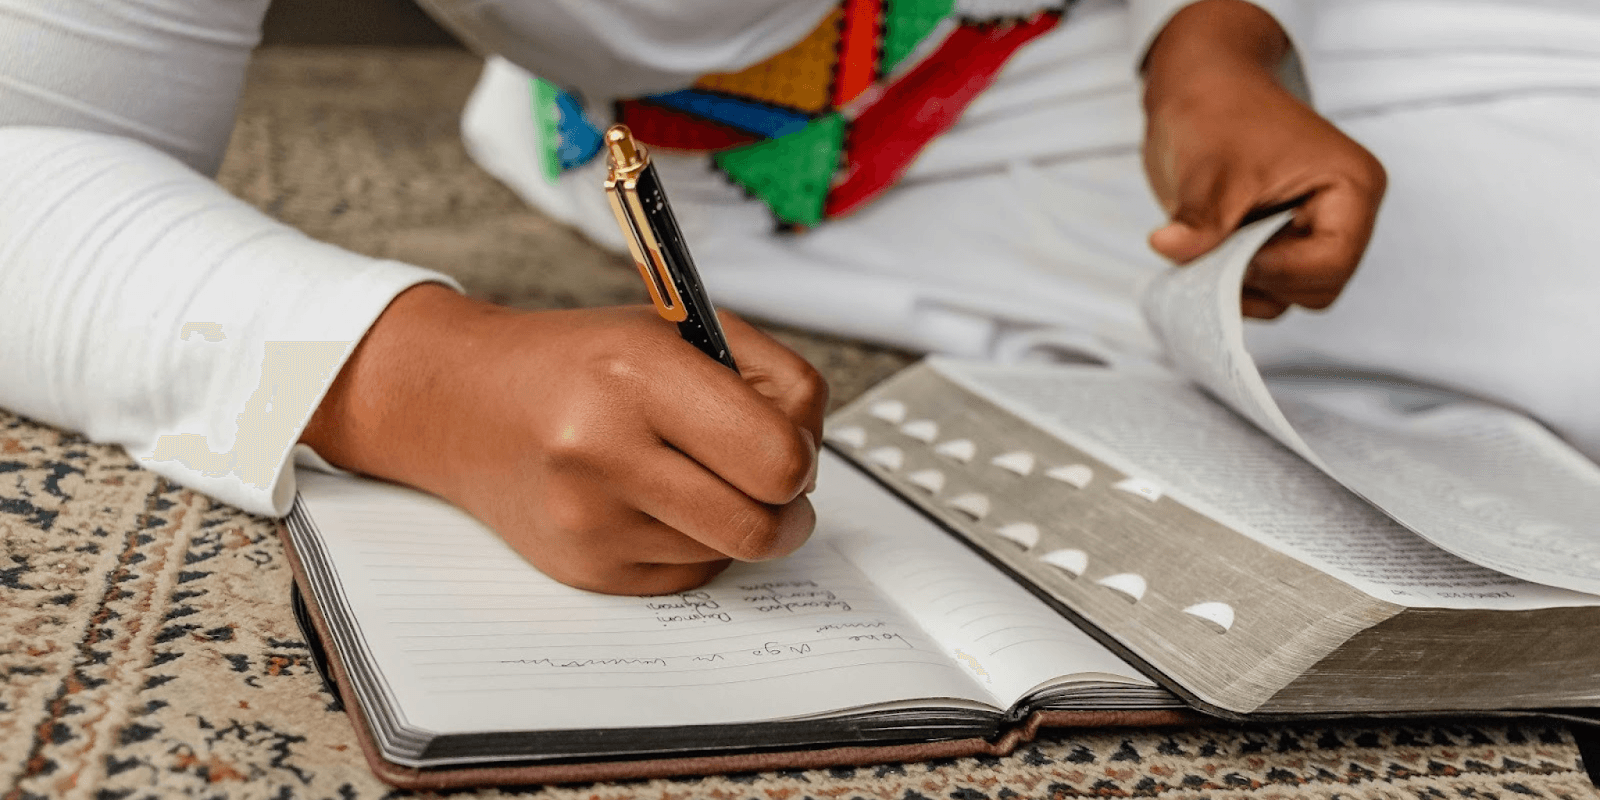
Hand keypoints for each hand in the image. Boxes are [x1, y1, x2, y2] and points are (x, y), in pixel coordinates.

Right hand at [301, 285, 828, 594]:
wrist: (463, 402)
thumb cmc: (579, 362)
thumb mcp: (677, 330)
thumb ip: (768, 378)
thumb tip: (811, 455)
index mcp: (637, 376)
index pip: (774, 457)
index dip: (801, 459)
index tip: (791, 448)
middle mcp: (605, 452)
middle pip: (761, 526)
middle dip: (789, 509)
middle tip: (777, 484)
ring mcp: (591, 521)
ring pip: (729, 554)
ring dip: (737, 521)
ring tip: (695, 472)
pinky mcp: (587, 569)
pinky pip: (690, 577)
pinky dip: (696, 544)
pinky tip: (659, 501)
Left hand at [1141, 0, 1386, 317]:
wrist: (1200, 90)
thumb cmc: (1217, 112)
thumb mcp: (1209, 169)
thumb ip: (1199, 221)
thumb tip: (1169, 248)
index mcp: (1352, 188)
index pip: (1330, 264)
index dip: (1274, 269)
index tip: (1226, 247)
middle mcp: (1343, 217)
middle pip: (1315, 289)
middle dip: (1260, 279)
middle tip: (1213, 247)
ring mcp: (1311, 233)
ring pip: (1288, 296)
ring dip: (1242, 285)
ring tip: (1206, 243)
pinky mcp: (1281, 245)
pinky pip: (1266, 288)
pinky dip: (1232, 283)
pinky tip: (1205, 251)